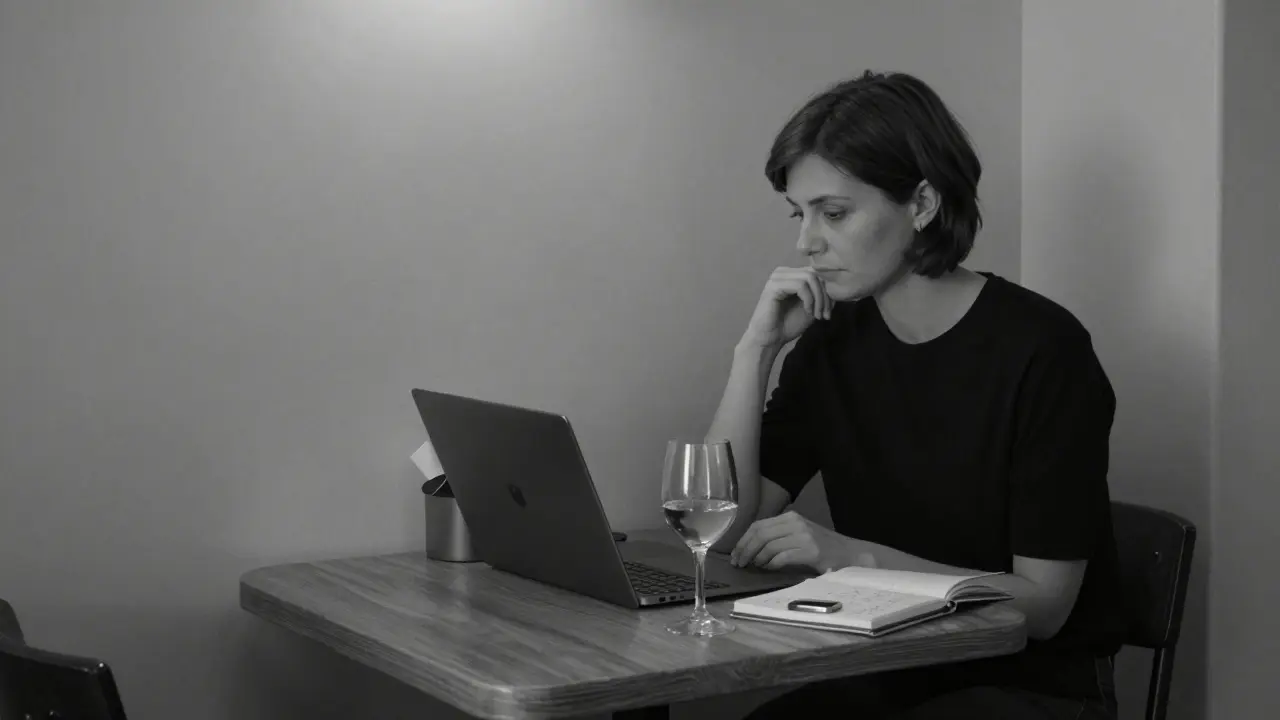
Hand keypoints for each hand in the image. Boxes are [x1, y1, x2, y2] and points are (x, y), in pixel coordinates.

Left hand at [729, 510, 871, 572]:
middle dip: (745, 550)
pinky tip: (769, 569)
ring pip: (768, 545)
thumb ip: (779, 536)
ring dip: (756, 558)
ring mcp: (803, 535)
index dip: (743, 540)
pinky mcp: (811, 551)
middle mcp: (795, 522)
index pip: (758, 525)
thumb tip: (750, 548)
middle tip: (739, 563)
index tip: (735, 553)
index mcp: (790, 517)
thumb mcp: (798, 535)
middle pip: (760, 534)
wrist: (851, 554)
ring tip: (754, 567)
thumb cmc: (823, 548)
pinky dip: (771, 564)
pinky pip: (782, 557)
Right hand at [741, 267, 831, 349]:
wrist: (770, 339)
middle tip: (825, 315)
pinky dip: (809, 299)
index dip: (826, 291)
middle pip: (814, 273)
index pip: (816, 273)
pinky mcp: (774, 285)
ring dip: (818, 298)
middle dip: (824, 295)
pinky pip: (800, 285)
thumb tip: (837, 289)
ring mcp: (778, 277)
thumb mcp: (812, 308)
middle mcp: (783, 272)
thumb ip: (822, 296)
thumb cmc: (788, 324)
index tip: (828, 312)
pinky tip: (808, 311)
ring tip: (817, 315)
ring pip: (810, 277)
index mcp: (791, 275)